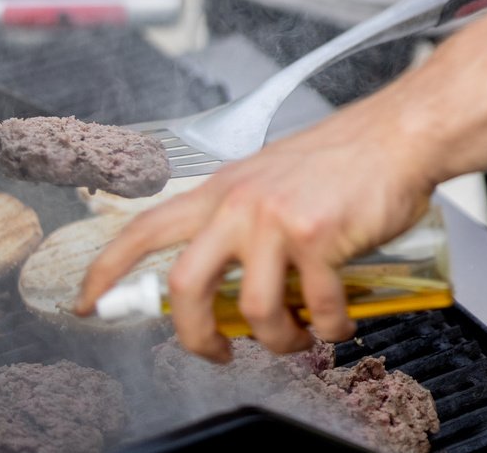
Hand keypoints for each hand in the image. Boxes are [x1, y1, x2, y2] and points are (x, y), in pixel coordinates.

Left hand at [77, 99, 431, 359]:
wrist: (399, 134)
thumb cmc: (345, 157)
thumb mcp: (272, 179)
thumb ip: (243, 219)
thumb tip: (231, 282)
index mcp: (223, 188)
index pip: (145, 228)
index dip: (106, 269)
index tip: (87, 303)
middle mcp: (240, 202)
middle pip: (185, 285)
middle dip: (196, 336)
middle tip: (219, 351)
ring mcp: (277, 219)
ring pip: (256, 311)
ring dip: (281, 341)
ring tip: (301, 338)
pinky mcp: (318, 237)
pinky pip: (316, 310)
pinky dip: (331, 328)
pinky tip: (341, 319)